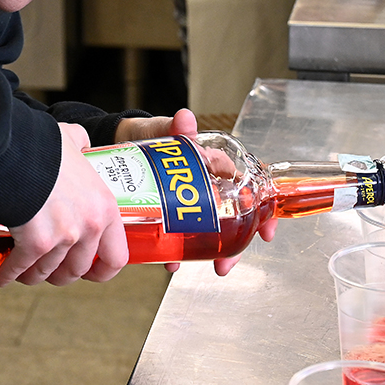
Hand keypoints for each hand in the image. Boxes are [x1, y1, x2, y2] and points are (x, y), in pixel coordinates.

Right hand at [0, 122, 127, 286]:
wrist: (16, 149)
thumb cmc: (43, 145)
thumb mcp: (74, 140)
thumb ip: (82, 145)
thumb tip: (80, 146)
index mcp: (104, 207)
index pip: (116, 256)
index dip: (103, 271)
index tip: (92, 272)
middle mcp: (88, 226)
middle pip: (78, 269)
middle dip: (62, 274)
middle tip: (51, 270)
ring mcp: (63, 237)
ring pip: (48, 272)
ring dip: (35, 276)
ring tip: (25, 272)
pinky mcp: (36, 243)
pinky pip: (21, 268)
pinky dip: (9, 275)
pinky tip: (3, 276)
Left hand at [117, 108, 278, 276]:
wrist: (119, 144)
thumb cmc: (148, 135)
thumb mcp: (163, 130)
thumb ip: (176, 128)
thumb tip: (184, 119)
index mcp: (212, 165)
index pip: (248, 185)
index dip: (262, 209)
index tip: (266, 229)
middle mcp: (205, 186)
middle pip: (232, 218)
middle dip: (235, 243)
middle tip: (227, 261)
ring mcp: (187, 204)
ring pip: (209, 232)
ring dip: (211, 252)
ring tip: (209, 265)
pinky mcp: (167, 215)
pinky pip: (178, 237)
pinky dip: (177, 252)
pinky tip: (172, 261)